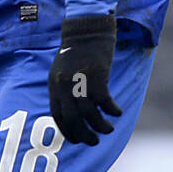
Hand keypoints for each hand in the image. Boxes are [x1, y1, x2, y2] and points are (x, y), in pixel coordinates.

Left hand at [48, 13, 121, 145]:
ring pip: (89, 114)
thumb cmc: (77, 51)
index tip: (77, 139)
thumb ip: (64, 89)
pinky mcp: (97, 77)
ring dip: (100, 126)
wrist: (87, 30)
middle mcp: (64, 86)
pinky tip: (118, 112)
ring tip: (108, 130)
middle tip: (94, 141)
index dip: (68, 131)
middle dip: (84, 135)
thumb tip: (73, 111)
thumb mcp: (63, 71)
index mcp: (54, 86)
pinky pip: (104, 102)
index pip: (58, 116)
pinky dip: (112, 111)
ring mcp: (80, 82)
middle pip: (73, 119)